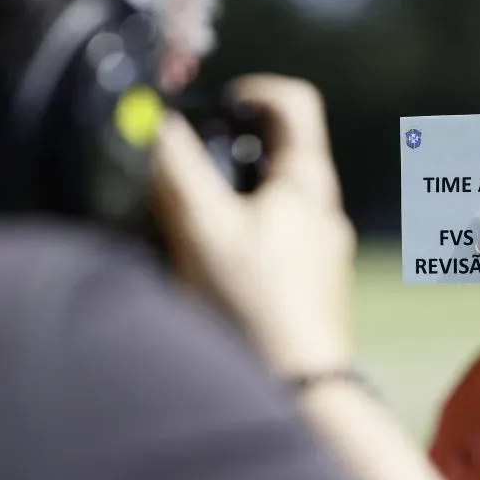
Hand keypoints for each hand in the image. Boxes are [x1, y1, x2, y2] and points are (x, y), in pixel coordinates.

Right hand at [151, 74, 355, 376]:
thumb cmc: (256, 306)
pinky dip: (239, 243)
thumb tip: (156, 124)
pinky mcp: (311, 289)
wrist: (300, 388)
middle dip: (227, 158)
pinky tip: (211, 276)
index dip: (253, 91)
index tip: (217, 110)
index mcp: (307, 182)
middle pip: (277, 154)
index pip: (296, 103)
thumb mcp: (202, 226)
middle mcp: (324, 211)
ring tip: (190, 236)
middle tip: (186, 183)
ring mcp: (322, 252)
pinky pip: (273, 245)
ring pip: (272, 204)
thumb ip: (176, 168)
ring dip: (228, 205)